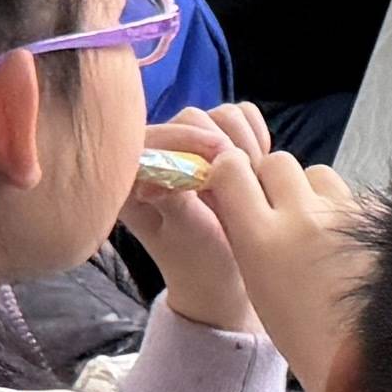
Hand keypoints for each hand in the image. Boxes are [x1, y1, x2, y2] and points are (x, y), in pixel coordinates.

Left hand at [121, 102, 262, 331]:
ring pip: (221, 115)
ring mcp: (193, 148)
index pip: (153, 134)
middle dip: (222, 143)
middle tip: (242, 174)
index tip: (221, 155)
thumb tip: (162, 168)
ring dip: (245, 141)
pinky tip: (258, 166)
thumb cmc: (198, 261)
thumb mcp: (184, 234)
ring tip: (251, 175)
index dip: (184, 138)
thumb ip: (174, 198)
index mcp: (133, 178)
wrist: (224, 276)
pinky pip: (243, 119)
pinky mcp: (221, 145)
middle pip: (191, 118)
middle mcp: (161, 156)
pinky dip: (257, 136)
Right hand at [190, 138, 377, 391]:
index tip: (233, 182)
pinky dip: (349, 213)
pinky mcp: (378, 218)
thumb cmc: (306, 336)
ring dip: (313, 192)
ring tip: (319, 229)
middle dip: (273, 180)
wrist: (361, 361)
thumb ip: (249, 235)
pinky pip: (355, 197)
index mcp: (260, 239)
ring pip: (318, 174)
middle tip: (280, 209)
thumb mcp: (258, 287)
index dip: (229, 171)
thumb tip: (245, 197)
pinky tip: (352, 245)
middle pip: (277, 163)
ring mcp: (344, 214)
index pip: (231, 171)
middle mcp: (301, 217)